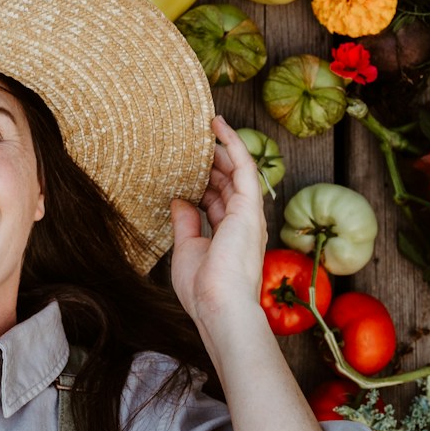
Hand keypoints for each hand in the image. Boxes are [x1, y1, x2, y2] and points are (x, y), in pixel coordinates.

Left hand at [169, 115, 268, 322]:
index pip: (216, 201)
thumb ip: (184, 223)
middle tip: (193, 141)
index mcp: (228, 236)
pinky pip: (244, 166)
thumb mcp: (186, 249)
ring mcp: (248, 214)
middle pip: (227, 184)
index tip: (187, 167)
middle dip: (212, 163)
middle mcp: (242, 223)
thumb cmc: (203, 288)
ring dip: (221, 149)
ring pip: (237, 171)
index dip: (204, 182)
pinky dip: (232, 144)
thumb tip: (179, 199)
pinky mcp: (250, 206)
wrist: (220, 305)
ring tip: (205, 126)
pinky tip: (218, 125)